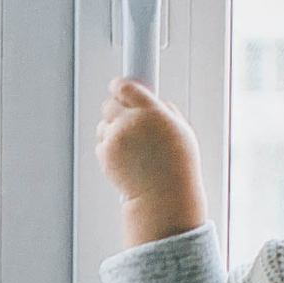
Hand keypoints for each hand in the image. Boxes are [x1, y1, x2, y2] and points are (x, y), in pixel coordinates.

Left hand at [96, 80, 209, 247]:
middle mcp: (131, 122)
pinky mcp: (105, 154)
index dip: (120, 86)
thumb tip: (156, 102)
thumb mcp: (182, 130)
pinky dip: (109, 149)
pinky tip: (127, 159)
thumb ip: (166, 111)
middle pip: (109, 103)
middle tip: (128, 122)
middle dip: (116, 110)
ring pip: (103, 124)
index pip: (125, 86)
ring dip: (113, 131)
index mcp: (152, 111)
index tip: (119, 87)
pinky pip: (101, 143)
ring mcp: (115, 138)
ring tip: (133, 147)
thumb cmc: (177, 167)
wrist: (163, 196)